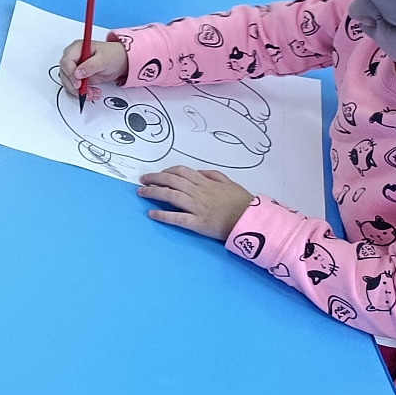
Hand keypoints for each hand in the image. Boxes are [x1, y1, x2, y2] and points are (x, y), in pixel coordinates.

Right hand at [58, 37, 127, 93]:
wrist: (120, 62)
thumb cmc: (112, 55)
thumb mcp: (104, 59)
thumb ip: (91, 65)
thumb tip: (77, 73)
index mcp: (76, 48)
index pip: (66, 62)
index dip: (70, 74)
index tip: (78, 84)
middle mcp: (73, 58)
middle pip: (65, 74)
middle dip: (74, 85)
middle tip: (85, 92)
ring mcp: (74, 68)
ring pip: (68, 83)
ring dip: (79, 91)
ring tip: (92, 93)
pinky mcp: (78, 78)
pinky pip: (74, 88)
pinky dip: (83, 93)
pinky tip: (93, 93)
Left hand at [137, 166, 254, 240]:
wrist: (253, 220)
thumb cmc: (243, 203)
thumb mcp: (230, 183)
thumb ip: (214, 176)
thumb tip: (199, 172)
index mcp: (206, 183)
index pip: (181, 172)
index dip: (166, 171)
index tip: (159, 174)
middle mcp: (199, 192)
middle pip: (171, 181)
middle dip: (154, 179)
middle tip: (143, 180)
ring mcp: (197, 207)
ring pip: (170, 196)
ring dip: (153, 193)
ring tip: (142, 192)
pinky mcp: (198, 223)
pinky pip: (176, 218)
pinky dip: (162, 215)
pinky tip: (152, 214)